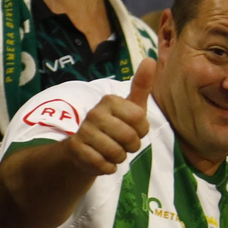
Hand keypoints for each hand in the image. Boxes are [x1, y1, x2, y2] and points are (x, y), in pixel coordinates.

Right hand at [66, 59, 152, 176]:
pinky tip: (102, 160)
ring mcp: (84, 131)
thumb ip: (141, 86)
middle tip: (122, 143)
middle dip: (131, 147)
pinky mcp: (77, 149)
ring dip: (119, 158)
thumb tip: (150, 59)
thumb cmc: (114, 126)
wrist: (83, 149)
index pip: (140, 121)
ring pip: (117, 154)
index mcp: (110, 101)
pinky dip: (108, 168)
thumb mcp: (131, 107)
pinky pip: (104, 165)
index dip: (141, 131)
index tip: (133, 129)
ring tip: (112, 151)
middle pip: (130, 139)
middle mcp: (95, 113)